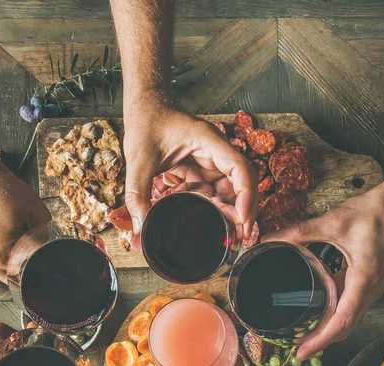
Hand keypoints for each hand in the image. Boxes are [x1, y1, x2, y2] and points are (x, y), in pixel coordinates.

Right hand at [0, 160, 50, 281]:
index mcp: (0, 255)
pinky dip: (12, 258)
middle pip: (22, 279)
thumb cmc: (0, 189)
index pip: (32, 274)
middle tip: (39, 244)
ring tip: (23, 238)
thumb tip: (50, 251)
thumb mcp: (36, 213)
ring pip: (12, 274)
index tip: (54, 259)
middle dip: (33, 265)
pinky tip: (14, 239)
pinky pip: (2, 266)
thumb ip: (46, 237)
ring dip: (22, 263)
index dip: (45, 266)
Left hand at [123, 100, 258, 237]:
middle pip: (240, 183)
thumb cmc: (145, 124)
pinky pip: (212, 191)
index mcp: (209, 142)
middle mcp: (215, 152)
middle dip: (244, 210)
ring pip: (228, 190)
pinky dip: (212, 207)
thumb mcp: (138, 160)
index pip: (240, 169)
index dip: (246, 195)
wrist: (144, 110)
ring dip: (230, 211)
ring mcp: (209, 161)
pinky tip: (209, 223)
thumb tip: (141, 228)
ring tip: (229, 236)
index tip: (242, 219)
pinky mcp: (200, 170)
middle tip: (240, 237)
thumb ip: (137, 194)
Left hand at [262, 185, 383, 359]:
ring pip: (348, 318)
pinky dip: (333, 314)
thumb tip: (270, 239)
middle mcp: (370, 289)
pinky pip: (349, 304)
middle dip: (320, 341)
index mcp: (363, 280)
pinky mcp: (368, 280)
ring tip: (301, 336)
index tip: (301, 352)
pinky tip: (316, 313)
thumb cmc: (372, 213)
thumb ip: (299, 232)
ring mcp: (371, 287)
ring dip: (327, 329)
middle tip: (294, 350)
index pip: (341, 321)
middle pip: (344, 326)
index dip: (320, 340)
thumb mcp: (332, 222)